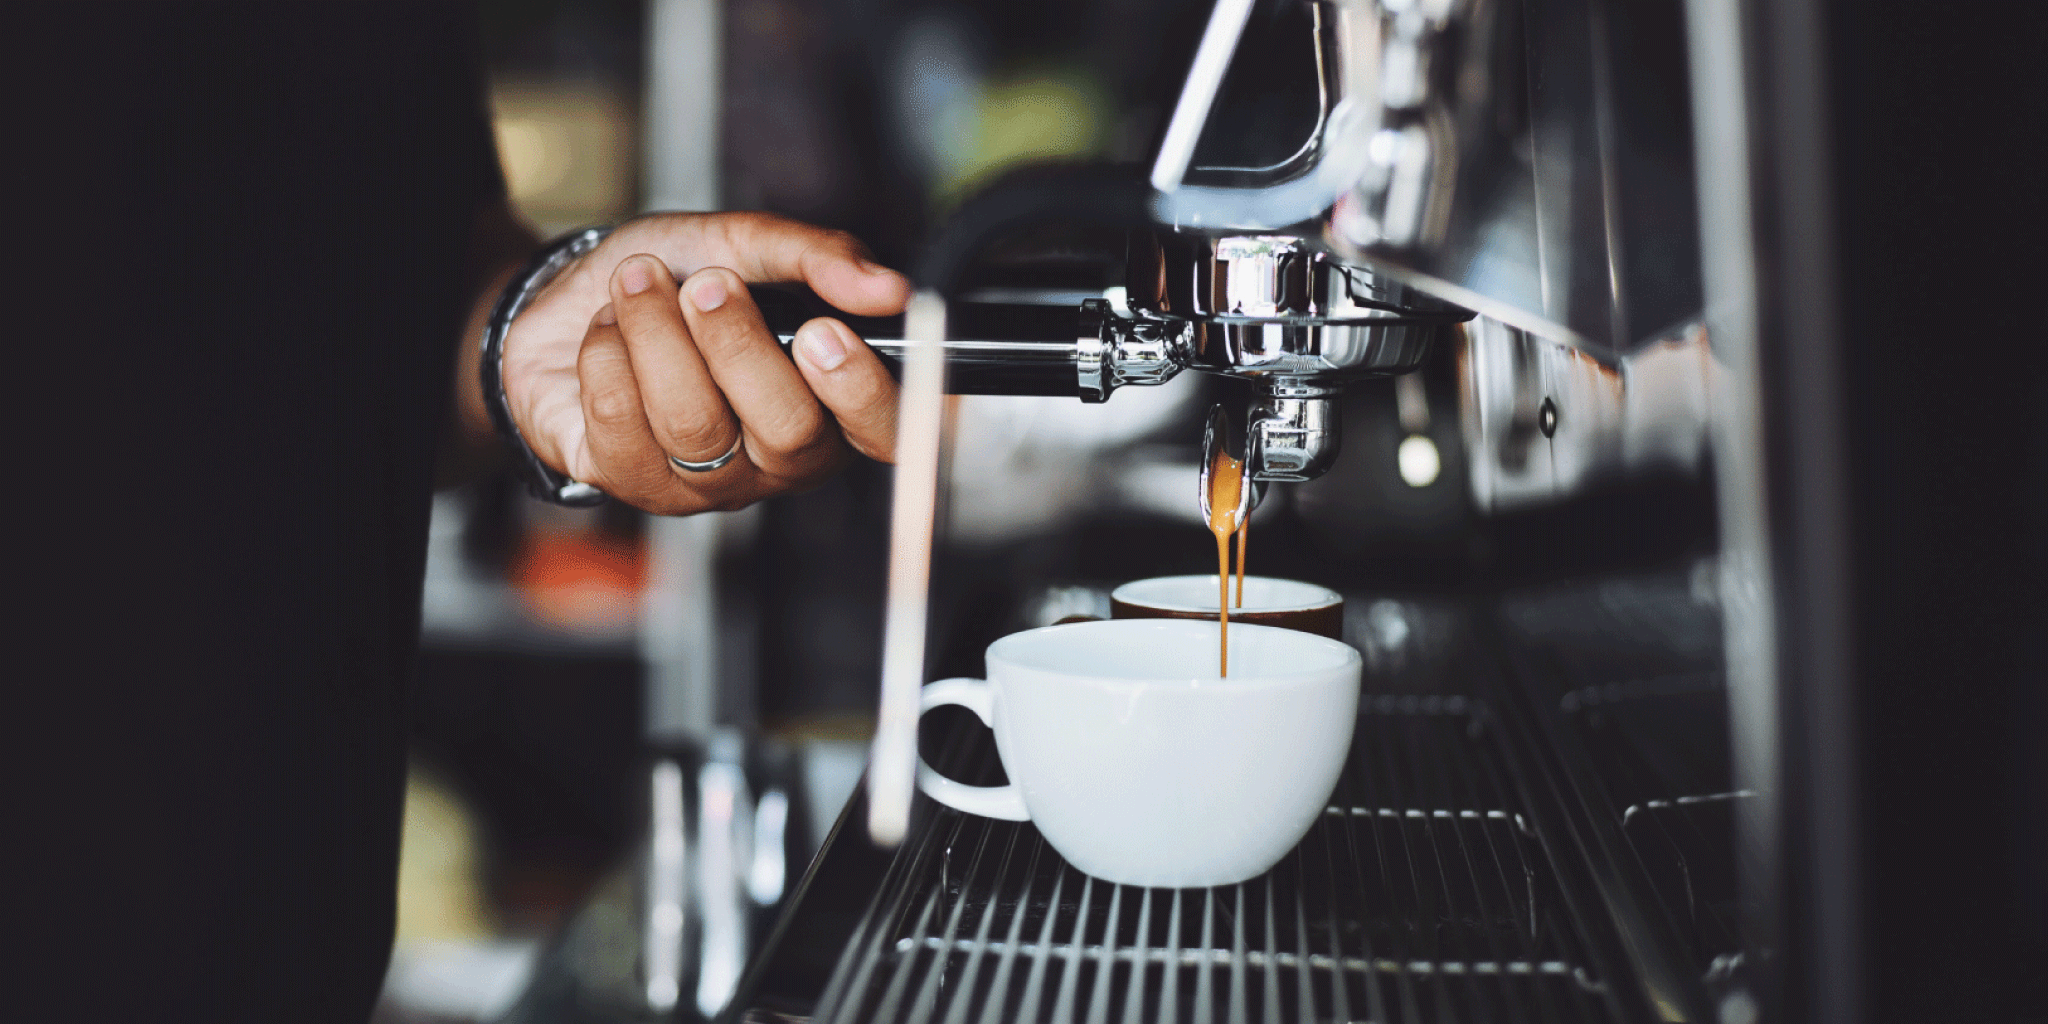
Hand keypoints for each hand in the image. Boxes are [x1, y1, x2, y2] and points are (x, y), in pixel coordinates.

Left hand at [501, 212, 908, 514]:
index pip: (885, 434)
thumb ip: (817, 258)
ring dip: (657, 332)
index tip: (822, 330)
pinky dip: (606, 352)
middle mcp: (778, 457)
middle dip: (738, 343)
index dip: (861, 392)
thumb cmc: (670, 279)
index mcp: (830, 403)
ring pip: (695, 424)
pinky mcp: (634, 484)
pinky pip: (623, 420)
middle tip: (705, 283)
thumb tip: (887, 286)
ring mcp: (709, 481)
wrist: (567, 298)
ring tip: (638, 284)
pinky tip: (607, 331)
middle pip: (790, 432)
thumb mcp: (745, 243)